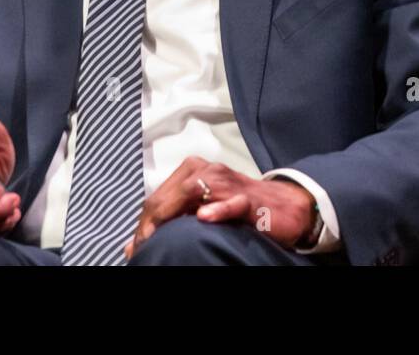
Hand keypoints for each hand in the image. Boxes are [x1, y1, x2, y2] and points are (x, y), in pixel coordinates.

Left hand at [123, 157, 315, 260]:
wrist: (287, 206)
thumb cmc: (241, 209)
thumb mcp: (203, 211)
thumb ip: (173, 221)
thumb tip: (131, 245)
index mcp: (196, 171)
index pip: (159, 196)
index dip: (143, 222)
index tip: (136, 246)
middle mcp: (209, 172)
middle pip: (169, 194)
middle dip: (151, 223)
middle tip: (142, 247)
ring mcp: (230, 184)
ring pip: (192, 192)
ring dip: (172, 216)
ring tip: (157, 238)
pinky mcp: (250, 201)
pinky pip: (233, 202)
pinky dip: (219, 209)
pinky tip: (205, 217)